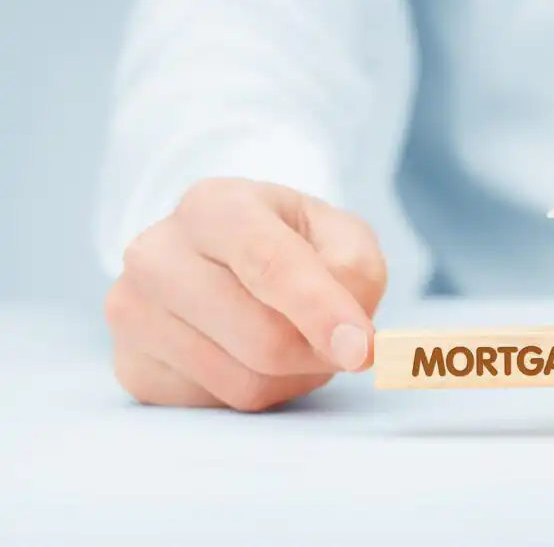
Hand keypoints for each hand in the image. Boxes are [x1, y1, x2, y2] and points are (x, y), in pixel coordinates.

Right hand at [104, 178, 386, 410]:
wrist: (223, 261)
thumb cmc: (292, 245)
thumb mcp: (340, 237)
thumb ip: (356, 272)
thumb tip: (347, 338)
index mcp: (214, 206)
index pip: (271, 265)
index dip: (321, 312)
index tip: (362, 348)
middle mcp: (156, 254)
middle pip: (262, 338)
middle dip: (319, 353)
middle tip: (344, 344)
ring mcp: (132, 312)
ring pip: (242, 382)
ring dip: (291, 377)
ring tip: (291, 339)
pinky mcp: (131, 366)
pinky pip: (217, 407)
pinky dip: (256, 392)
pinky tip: (249, 356)